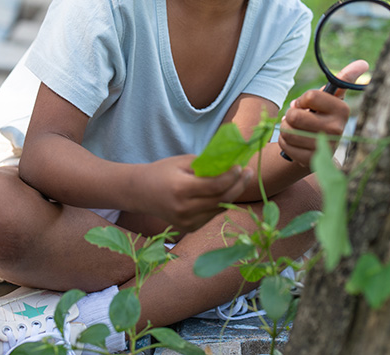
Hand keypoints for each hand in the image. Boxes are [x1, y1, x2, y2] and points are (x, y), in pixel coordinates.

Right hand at [136, 155, 253, 232]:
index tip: (240, 166)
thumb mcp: (182, 162)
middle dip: (238, 185)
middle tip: (249, 172)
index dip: (231, 177)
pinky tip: (226, 191)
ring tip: (241, 179)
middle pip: (221, 199)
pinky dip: (221, 202)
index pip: (215, 186)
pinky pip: (212, 214)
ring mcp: (187, 222)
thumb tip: (231, 163)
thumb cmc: (161, 172)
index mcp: (181, 190)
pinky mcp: (189, 228)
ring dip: (233, 194)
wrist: (140, 193)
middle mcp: (185, 210)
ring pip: (219, 208)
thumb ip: (206, 164)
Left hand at [278, 60, 368, 169]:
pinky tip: (295, 142)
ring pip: (288, 131)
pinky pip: (286, 145)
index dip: (302, 99)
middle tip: (298, 118)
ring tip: (296, 129)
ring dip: (286, 128)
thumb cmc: (323, 116)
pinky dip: (285, 142)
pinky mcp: (312, 160)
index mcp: (342, 110)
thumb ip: (344, 79)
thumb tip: (363, 63)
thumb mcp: (332, 98)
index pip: (310, 96)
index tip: (306, 104)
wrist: (320, 148)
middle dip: (290, 115)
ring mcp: (324, 147)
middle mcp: (336, 129)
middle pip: (295, 115)